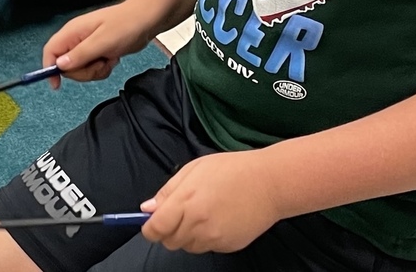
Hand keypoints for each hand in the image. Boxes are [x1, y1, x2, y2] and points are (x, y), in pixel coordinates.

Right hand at [42, 1, 153, 87]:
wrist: (145, 20)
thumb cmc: (124, 26)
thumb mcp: (102, 42)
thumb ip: (80, 54)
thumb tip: (58, 66)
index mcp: (72, 32)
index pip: (50, 51)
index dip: (49, 68)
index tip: (57, 84)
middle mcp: (76, 39)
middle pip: (65, 65)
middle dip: (82, 71)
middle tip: (99, 63)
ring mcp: (86, 46)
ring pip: (79, 69)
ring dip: (94, 70)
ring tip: (108, 59)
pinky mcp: (97, 52)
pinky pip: (91, 68)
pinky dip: (102, 69)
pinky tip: (112, 59)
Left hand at [140, 151, 282, 252]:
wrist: (268, 183)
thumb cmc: (230, 169)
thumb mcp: (194, 169)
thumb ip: (168, 191)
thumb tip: (147, 209)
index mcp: (186, 202)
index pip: (156, 229)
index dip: (149, 228)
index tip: (151, 222)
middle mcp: (198, 225)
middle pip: (170, 242)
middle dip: (168, 231)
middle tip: (179, 212)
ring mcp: (214, 239)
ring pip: (188, 246)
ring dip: (187, 235)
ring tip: (202, 212)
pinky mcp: (228, 247)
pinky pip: (207, 248)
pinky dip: (205, 238)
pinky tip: (217, 219)